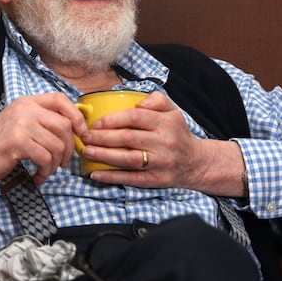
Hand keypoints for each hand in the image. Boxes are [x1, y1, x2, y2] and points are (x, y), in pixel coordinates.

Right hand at [0, 92, 88, 185]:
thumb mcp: (17, 125)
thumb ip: (40, 122)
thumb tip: (72, 128)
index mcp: (26, 102)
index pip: (61, 99)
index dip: (77, 116)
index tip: (82, 133)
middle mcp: (25, 109)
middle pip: (65, 125)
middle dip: (69, 148)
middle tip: (62, 163)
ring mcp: (20, 124)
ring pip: (57, 144)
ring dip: (56, 164)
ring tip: (46, 171)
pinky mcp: (17, 142)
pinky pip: (46, 158)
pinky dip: (45, 172)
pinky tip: (37, 176)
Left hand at [79, 92, 246, 195]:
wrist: (195, 162)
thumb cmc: (177, 133)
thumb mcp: (173, 111)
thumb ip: (156, 100)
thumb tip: (138, 102)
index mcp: (166, 123)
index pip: (135, 117)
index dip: (113, 119)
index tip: (96, 123)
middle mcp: (165, 143)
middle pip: (129, 139)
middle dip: (103, 138)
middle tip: (86, 137)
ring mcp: (161, 163)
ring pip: (129, 159)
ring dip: (104, 156)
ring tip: (87, 152)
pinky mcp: (157, 180)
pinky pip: (132, 179)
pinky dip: (112, 177)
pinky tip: (96, 174)